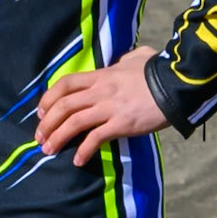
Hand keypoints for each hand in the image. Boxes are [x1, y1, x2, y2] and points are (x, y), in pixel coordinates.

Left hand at [35, 47, 168, 166]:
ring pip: (74, 122)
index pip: (65, 84)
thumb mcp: (138, 57)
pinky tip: (78, 161)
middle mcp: (100, 92)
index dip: (48, 98)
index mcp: (101, 76)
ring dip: (58, 137)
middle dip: (47, 123)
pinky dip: (84, 151)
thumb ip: (124, 59)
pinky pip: (96, 138)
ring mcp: (110, 108)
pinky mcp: (122, 124)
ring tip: (48, 151)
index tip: (41, 112)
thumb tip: (122, 60)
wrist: (177, 84)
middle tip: (39, 137)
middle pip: (64, 105)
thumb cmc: (159, 70)